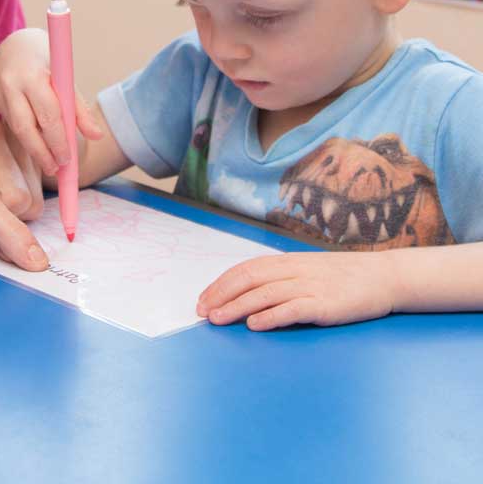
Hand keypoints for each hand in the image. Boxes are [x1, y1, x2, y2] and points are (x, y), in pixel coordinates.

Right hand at [0, 28, 103, 175]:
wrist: (14, 43)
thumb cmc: (46, 58)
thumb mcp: (66, 76)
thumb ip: (79, 107)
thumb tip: (97, 135)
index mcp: (33, 74)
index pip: (48, 114)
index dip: (58, 140)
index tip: (67, 159)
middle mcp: (11, 83)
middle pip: (25, 127)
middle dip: (41, 152)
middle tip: (56, 169)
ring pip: (16, 128)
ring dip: (33, 148)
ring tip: (49, 163)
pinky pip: (10, 121)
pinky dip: (27, 134)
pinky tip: (37, 142)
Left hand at [196, 251, 398, 330]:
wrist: (384, 276)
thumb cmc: (343, 277)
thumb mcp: (307, 270)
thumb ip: (282, 278)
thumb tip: (249, 293)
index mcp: (287, 262)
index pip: (246, 269)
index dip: (221, 283)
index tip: (203, 298)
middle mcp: (295, 271)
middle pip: (249, 279)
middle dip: (221, 295)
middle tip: (202, 312)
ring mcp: (310, 286)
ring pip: (265, 294)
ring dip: (237, 306)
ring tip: (218, 319)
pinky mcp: (326, 305)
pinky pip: (293, 309)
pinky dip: (271, 316)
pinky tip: (254, 324)